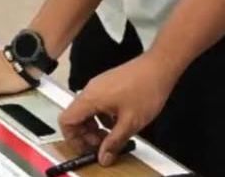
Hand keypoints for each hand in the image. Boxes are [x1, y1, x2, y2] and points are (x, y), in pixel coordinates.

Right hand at [58, 53, 176, 165]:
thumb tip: (103, 156)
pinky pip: (96, 105)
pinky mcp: (106, 86)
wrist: (158, 68)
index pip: (66, 121)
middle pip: (74, 117)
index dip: (72, 138)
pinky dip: (102, 118)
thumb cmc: (146, 88)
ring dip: (95, 127)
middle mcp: (89, 91)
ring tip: (111, 137)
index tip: (85, 149)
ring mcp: (97, 87)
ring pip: (86, 112)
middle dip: (86, 135)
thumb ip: (114, 142)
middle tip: (101, 147)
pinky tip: (118, 124)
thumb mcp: (131, 123)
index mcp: (90, 98)